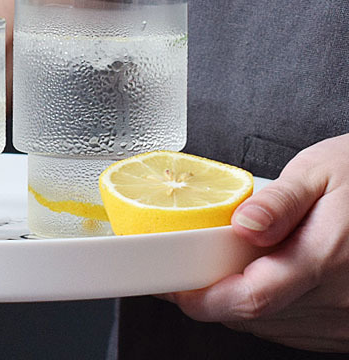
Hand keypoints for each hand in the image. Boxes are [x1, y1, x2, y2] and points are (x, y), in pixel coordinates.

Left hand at [163, 134, 348, 351]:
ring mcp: (348, 320)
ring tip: (232, 264)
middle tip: (190, 265)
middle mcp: (339, 300)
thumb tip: (241, 224)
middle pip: (255, 317)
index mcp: (325, 258)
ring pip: (273, 328)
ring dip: (242, 304)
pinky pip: (297, 331)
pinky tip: (265, 278)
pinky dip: (271, 311)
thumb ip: (278, 202)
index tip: (172, 286)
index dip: (203, 299)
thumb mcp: (318, 171)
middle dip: (214, 295)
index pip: (250, 298)